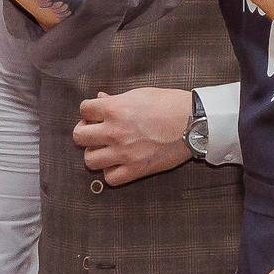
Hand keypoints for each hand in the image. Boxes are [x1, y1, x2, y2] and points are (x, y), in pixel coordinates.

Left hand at [75, 88, 195, 184]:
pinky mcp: (136, 169)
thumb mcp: (140, 95)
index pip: (83, 110)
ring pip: (89, 160)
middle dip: (86, 133)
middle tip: (96, 133)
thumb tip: (101, 99)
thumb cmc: (169, 104)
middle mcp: (115, 132)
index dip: (89, 111)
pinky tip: (119, 164)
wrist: (194, 123)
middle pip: (79, 136)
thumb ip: (116, 99)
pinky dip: (111, 172)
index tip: (96, 114)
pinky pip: (110, 178)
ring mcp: (124, 153)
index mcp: (115, 109)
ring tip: (106, 150)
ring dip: (96, 154)